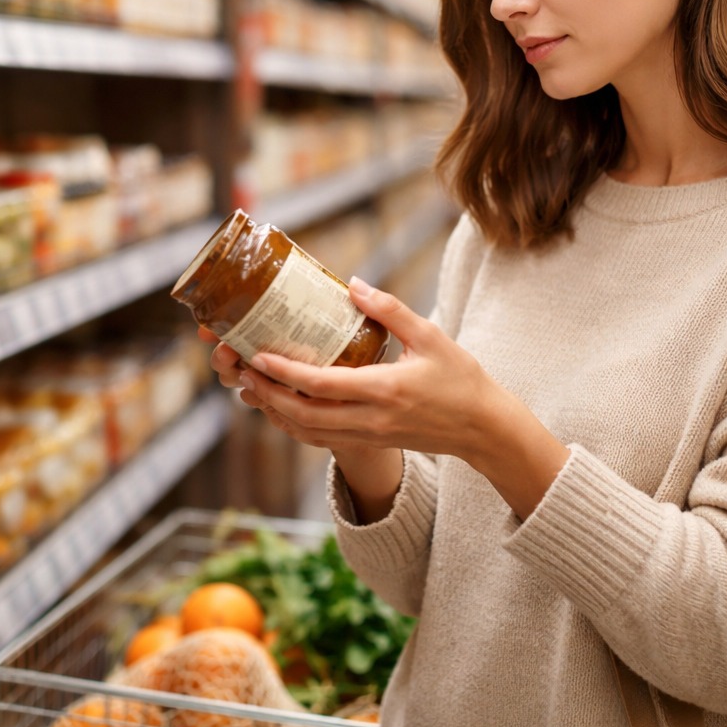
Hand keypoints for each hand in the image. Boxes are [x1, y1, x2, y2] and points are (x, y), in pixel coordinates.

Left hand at [229, 277, 513, 464]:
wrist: (482, 428)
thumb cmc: (460, 378)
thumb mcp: (430, 336)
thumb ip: (390, 310)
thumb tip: (353, 284)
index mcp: (385, 390)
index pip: (323, 386)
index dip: (286, 374)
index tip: (259, 357)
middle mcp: (372, 419)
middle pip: (306, 415)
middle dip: (269, 395)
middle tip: (244, 373)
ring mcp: (370, 435)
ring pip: (310, 432)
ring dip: (278, 414)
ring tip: (253, 390)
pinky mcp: (372, 442)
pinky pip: (324, 439)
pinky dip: (297, 426)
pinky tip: (283, 409)